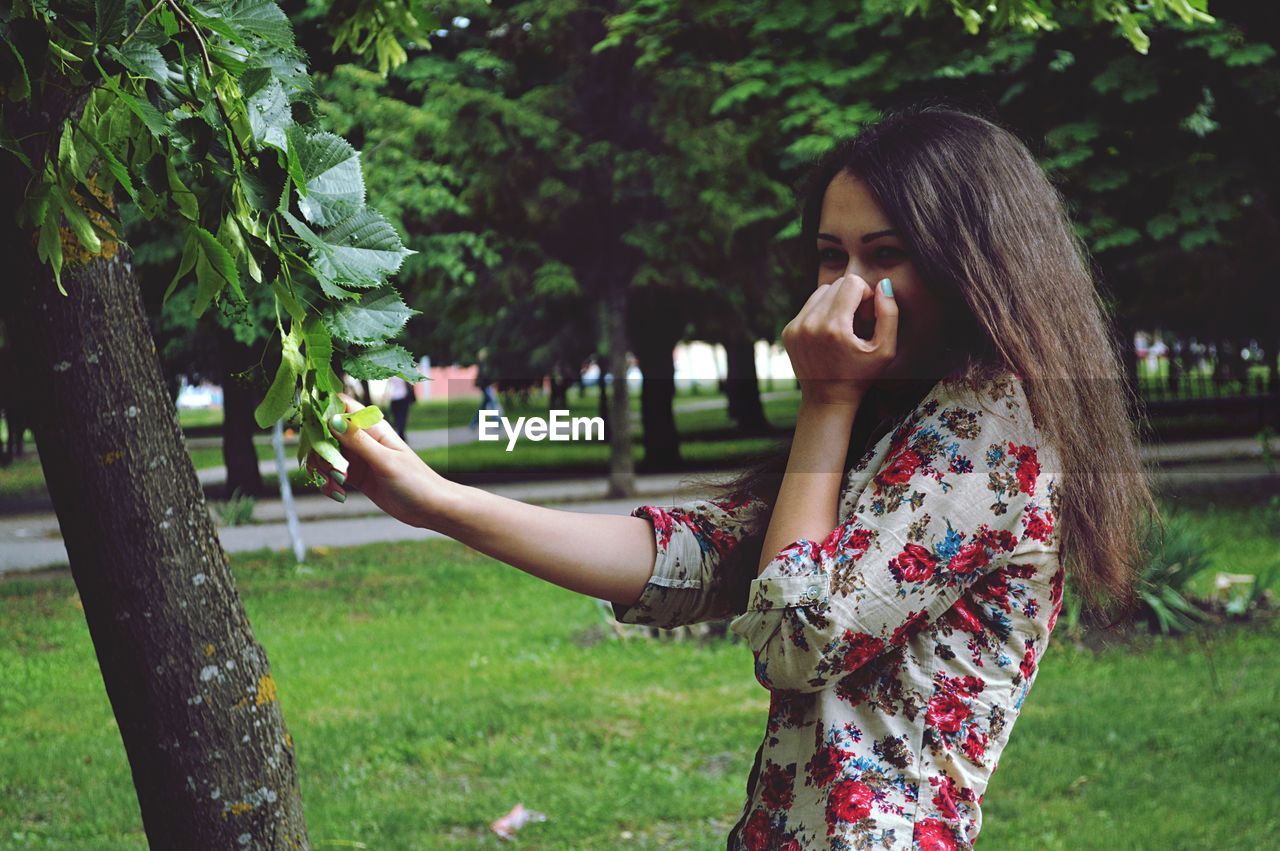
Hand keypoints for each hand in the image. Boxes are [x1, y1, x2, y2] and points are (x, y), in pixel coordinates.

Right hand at [305, 393, 455, 528]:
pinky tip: (339, 494)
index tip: (310, 429)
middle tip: (330, 469)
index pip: (340, 406)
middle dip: (319, 450)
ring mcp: (358, 457)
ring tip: (337, 485)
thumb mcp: (385, 461)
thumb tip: (331, 419)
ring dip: (323, 470)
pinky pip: (331, 474)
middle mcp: (362, 439)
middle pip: (325, 432)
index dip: (321, 411)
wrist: (430, 508)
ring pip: (325, 455)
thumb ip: (358, 441)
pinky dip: (328, 483)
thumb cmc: (415, 481)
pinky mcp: (356, 475)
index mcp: (373, 427)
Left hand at [781, 273, 897, 405]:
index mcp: (834, 327)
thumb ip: (889, 314)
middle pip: (837, 284)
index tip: (867, 317)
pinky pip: (809, 305)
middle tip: (857, 323)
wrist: (827, 400)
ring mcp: (795, 327)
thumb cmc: (860, 376)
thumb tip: (883, 284)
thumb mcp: (885, 350)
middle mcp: (810, 324)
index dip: (866, 295)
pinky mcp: (788, 331)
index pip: (852, 282)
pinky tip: (829, 334)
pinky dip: (822, 312)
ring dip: (836, 302)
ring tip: (844, 327)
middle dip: (852, 297)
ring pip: (821, 292)